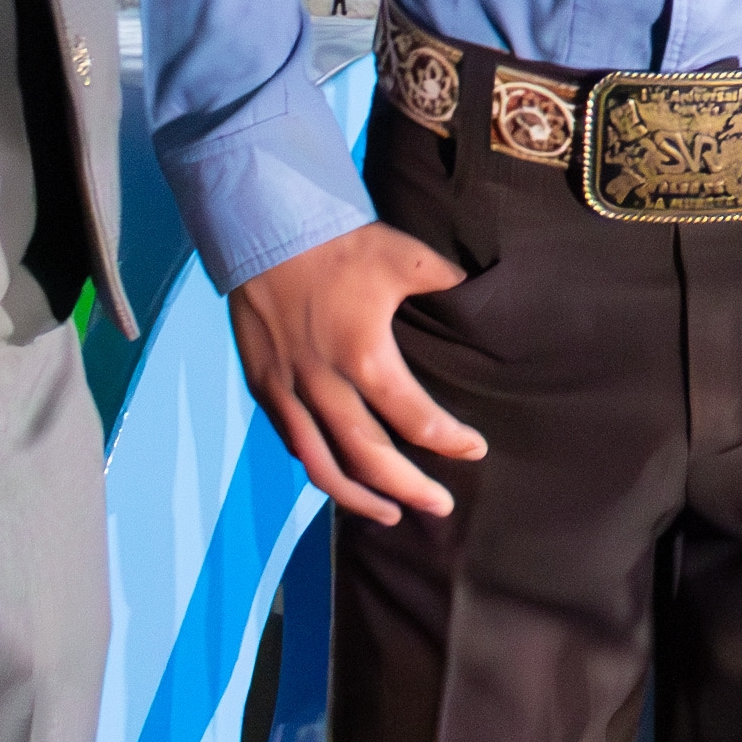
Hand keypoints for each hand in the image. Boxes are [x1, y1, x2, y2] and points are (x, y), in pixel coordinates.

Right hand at [229, 219, 488, 523]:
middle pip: (369, 460)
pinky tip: (339, 475)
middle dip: (408, 490)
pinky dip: (319, 466)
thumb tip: (479, 292)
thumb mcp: (404, 256)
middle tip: (440, 507)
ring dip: (358, 498)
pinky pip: (293, 442)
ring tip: (388, 515)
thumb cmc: (340, 242)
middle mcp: (324, 385)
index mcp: (366, 357)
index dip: (450, 441)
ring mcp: (287, 390)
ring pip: (322, 466)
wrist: (265, 227)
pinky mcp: (262, 386)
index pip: (417, 420)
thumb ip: (445, 282)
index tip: (476, 450)